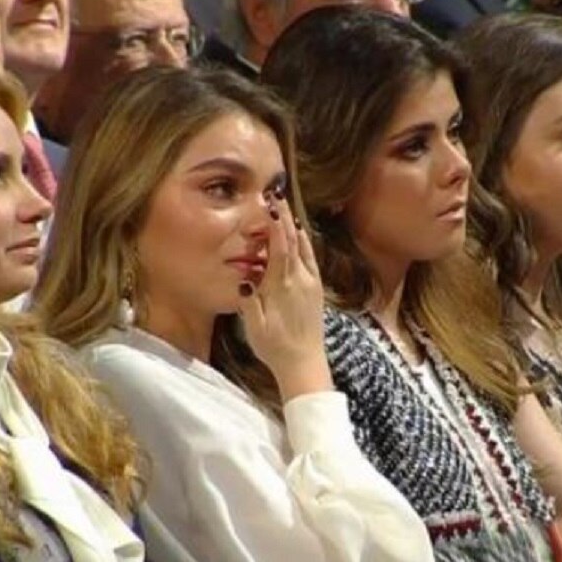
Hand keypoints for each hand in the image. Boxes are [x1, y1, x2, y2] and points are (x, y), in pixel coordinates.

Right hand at [236, 200, 330, 399]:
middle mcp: (300, 281)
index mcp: (282, 287)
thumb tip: (245, 279)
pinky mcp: (317, 291)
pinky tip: (300, 239)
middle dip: (285, 220)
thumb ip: (250, 302)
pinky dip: (304, 245)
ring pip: (304, 250)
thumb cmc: (275, 347)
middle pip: (293, 243)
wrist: (304, 364)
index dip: (276, 225)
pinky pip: (310, 261)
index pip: (280, 249)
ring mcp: (311, 285)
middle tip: (278, 197)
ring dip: (295, 229)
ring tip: (288, 211)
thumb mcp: (255, 327)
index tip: (272, 205)